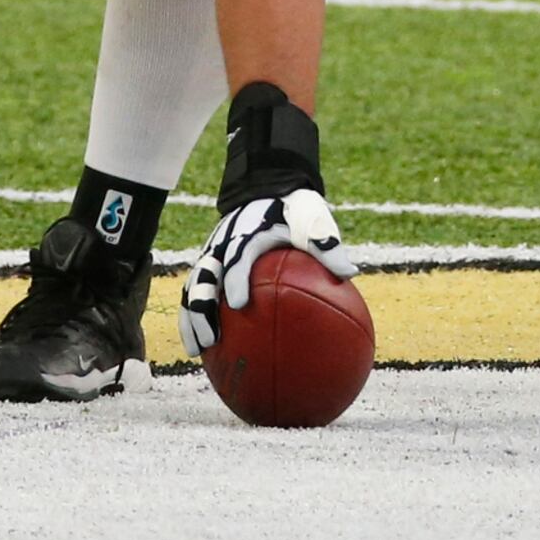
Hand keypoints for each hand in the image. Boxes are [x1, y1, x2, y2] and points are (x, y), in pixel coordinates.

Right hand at [179, 188, 357, 357]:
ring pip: (193, 289)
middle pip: (203, 278)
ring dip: (191, 319)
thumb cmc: (292, 207)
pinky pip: (197, 292)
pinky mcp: (210, 265)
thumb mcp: (310, 215)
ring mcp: (212, 256)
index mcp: (247, 234)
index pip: (236, 257)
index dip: (234, 279)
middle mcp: (222, 246)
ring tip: (196, 351)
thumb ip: (324, 240)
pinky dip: (194, 318)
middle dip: (202, 309)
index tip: (238, 304)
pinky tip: (204, 347)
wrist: (266, 188)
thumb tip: (348, 271)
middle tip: (211, 338)